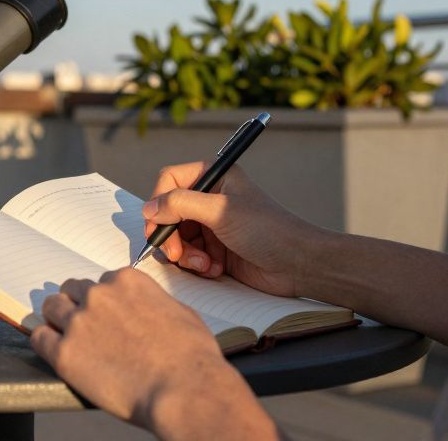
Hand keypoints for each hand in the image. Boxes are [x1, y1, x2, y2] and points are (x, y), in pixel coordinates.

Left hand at [30, 268, 275, 439]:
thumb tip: (146, 311)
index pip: (102, 282)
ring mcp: (79, 322)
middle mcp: (99, 295)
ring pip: (52, 307)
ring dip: (56, 318)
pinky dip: (43, 340)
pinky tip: (50, 348)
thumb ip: (152, 304)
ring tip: (62, 333)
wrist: (185, 389)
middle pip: (73, 290)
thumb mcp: (179, 313)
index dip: (103, 300)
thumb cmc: (192, 356)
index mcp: (127, 281)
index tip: (105, 314)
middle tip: (84, 325)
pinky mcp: (65, 353)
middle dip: (77, 304)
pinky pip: (39, 337)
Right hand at [144, 164, 324, 296]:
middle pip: (168, 213)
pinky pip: (189, 256)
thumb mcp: (221, 211)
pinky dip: (197, 265)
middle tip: (176, 254)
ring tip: (205, 264)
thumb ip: (180, 204)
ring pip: (176, 237)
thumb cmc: (268, 230)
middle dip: (171, 236)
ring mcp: (212, 225)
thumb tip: (148, 207)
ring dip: (185, 254)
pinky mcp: (216, 250)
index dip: (159, 202)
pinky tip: (216, 270)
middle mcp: (210, 198)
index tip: (157, 224)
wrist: (299, 265)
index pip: (169, 181)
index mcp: (215, 177)